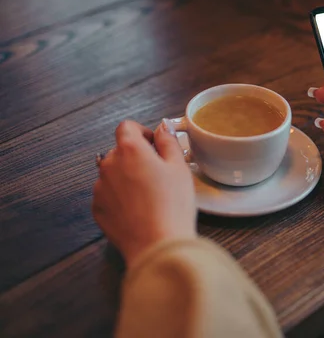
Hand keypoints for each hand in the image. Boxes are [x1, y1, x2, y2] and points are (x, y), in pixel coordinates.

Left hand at [92, 119, 196, 265]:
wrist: (156, 244)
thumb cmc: (171, 205)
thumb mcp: (179, 168)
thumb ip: (169, 142)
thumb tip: (162, 129)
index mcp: (130, 150)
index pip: (127, 126)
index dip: (142, 132)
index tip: (154, 145)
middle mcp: (109, 165)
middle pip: (120, 151)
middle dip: (137, 158)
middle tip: (158, 175)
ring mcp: (100, 188)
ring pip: (114, 174)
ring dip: (127, 178)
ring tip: (149, 197)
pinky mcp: (97, 208)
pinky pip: (108, 195)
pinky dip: (121, 198)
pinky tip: (139, 210)